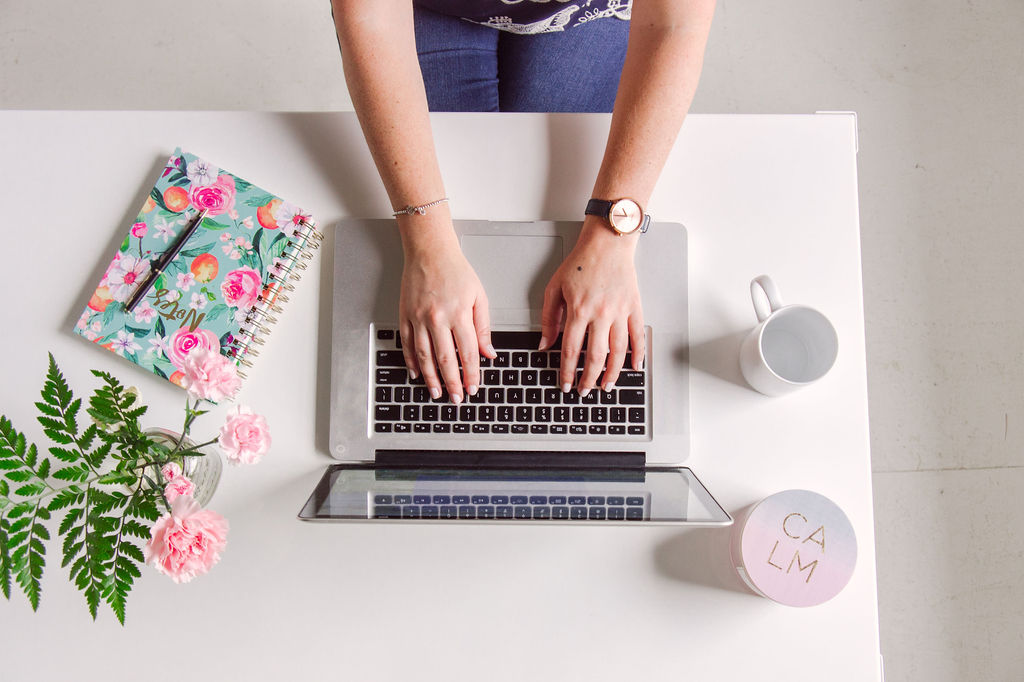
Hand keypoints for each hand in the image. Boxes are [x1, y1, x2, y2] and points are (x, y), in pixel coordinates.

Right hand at [399, 233, 494, 403]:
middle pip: (445, 359)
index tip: (473, 388)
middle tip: (456, 398)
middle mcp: (437, 319)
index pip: (467, 353)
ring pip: (424, 356)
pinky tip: (417, 373)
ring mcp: (418, 318)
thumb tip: (489, 353)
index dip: (471, 374)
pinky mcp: (405, 316)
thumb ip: (483, 327)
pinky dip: (411, 361)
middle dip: (452, 383)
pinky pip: (407, 344)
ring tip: (437, 392)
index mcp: (458, 314)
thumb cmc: (455, 271)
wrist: (429, 252)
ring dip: (431, 378)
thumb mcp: (478, 297)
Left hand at [540, 217, 644, 394]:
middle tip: (585, 390)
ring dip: (612, 373)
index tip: (565, 384)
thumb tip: (545, 344)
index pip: (571, 350)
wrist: (607, 243)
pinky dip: (638, 353)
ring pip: (618, 351)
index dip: (567, 371)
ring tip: (607, 386)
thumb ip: (548, 318)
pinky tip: (634, 366)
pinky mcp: (634, 307)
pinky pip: (637, 335)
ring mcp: (620, 311)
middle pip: (596, 356)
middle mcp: (601, 313)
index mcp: (579, 310)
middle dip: (589, 378)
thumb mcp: (555, 287)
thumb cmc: (581, 262)